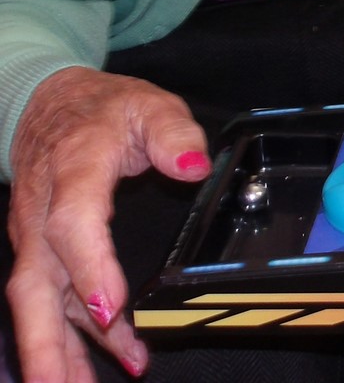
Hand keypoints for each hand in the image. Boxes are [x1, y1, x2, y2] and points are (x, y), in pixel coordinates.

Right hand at [6, 67, 209, 382]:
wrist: (50, 103)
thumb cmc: (104, 110)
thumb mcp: (150, 105)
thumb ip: (174, 133)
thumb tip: (193, 164)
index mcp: (73, 171)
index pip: (73, 225)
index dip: (89, 268)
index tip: (112, 308)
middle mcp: (41, 213)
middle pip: (35, 285)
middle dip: (48, 342)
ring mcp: (34, 237)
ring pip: (38, 303)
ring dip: (60, 351)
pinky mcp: (38, 252)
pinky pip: (50, 299)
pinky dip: (69, 334)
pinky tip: (101, 361)